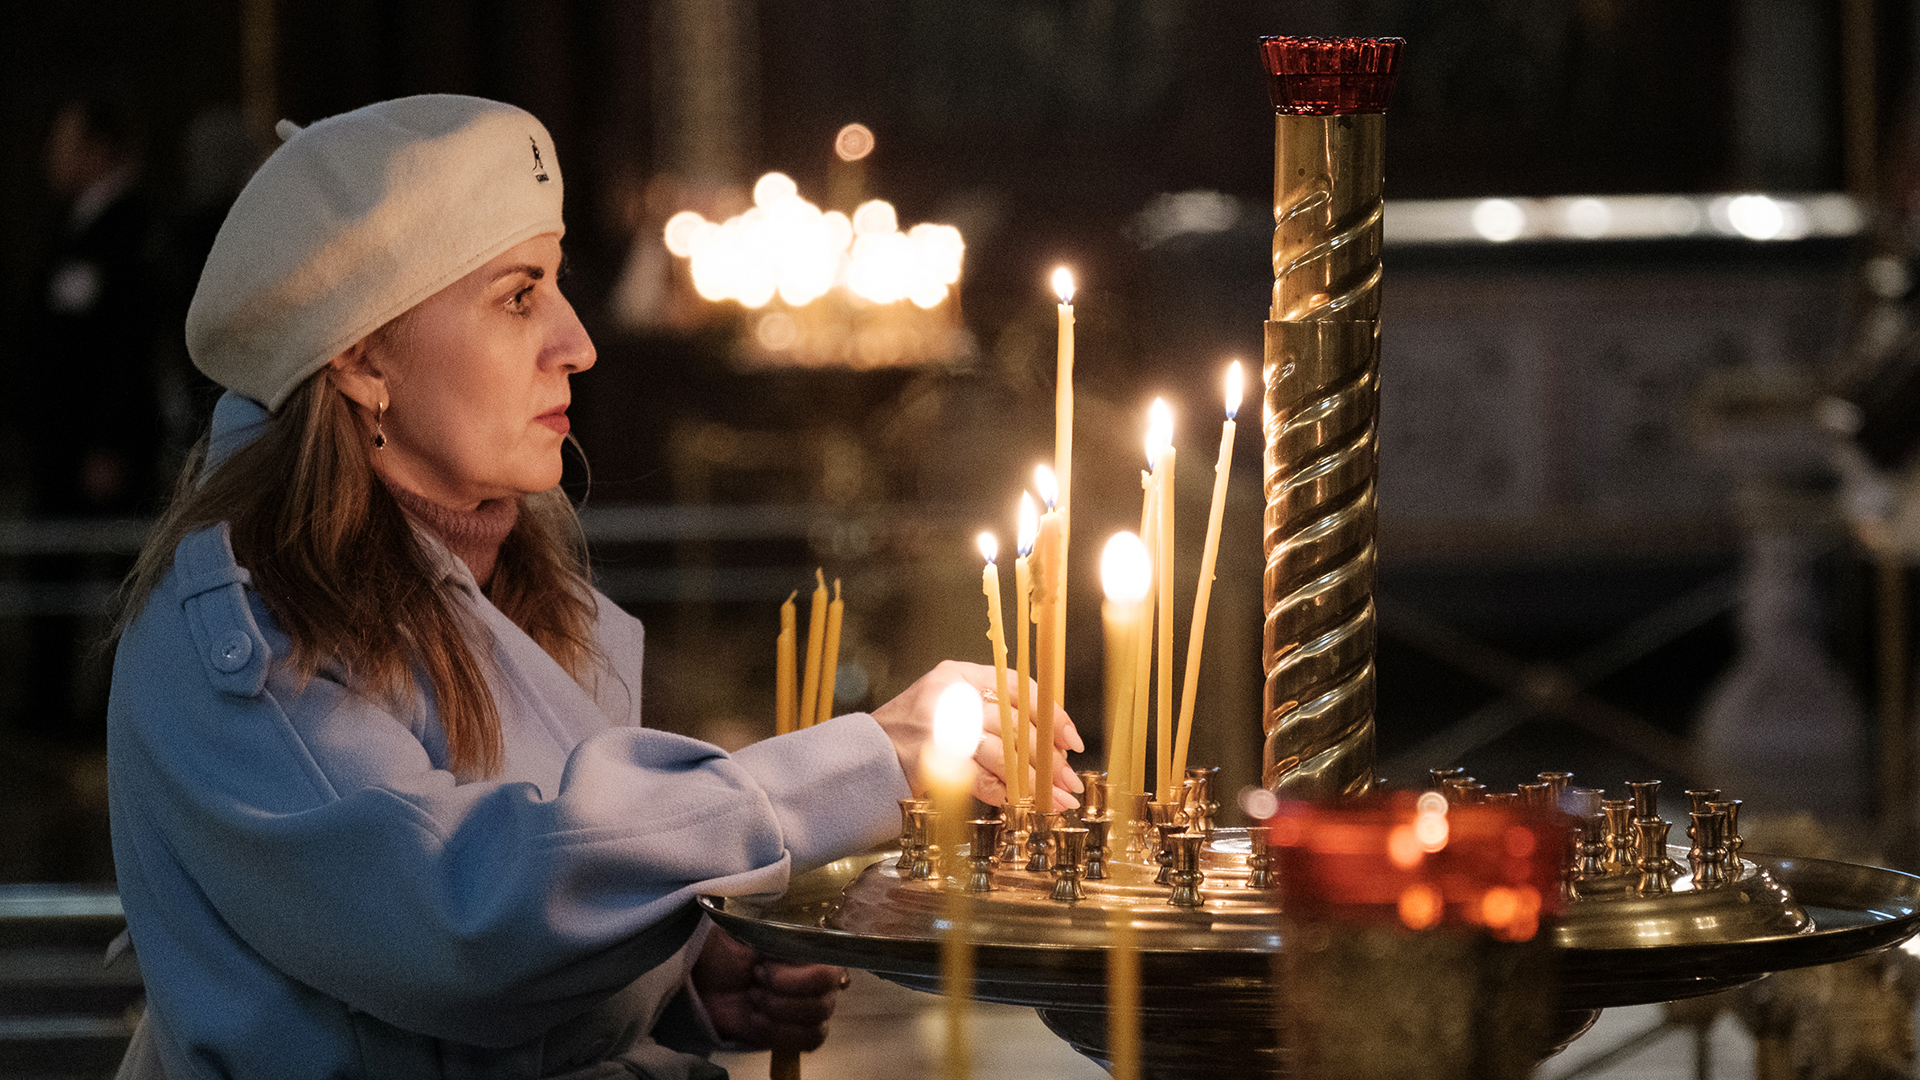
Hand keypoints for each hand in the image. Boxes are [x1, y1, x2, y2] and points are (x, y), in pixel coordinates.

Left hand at [692, 925, 846, 1051]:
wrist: (704, 980)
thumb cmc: (727, 950)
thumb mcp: (747, 928)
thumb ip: (777, 929)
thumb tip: (793, 934)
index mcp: (814, 949)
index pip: (832, 966)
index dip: (800, 973)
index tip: (764, 962)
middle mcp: (821, 979)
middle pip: (825, 1000)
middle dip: (784, 992)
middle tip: (754, 978)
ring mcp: (812, 1008)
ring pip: (816, 1024)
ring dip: (778, 1012)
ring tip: (752, 998)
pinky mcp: (798, 1035)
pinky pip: (807, 1042)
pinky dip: (777, 1033)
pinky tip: (755, 1020)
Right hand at [869, 660, 1083, 809]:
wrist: (864, 759)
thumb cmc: (911, 736)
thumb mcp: (948, 707)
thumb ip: (990, 715)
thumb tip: (1048, 746)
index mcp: (958, 674)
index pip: (1018, 686)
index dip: (1051, 713)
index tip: (1071, 740)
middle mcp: (953, 696)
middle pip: (1017, 723)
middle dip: (1049, 757)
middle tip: (1069, 780)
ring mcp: (942, 728)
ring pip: (1006, 754)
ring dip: (1036, 781)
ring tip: (1056, 800)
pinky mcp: (936, 761)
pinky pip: (983, 780)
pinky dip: (1007, 794)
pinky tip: (1024, 805)